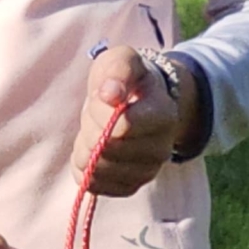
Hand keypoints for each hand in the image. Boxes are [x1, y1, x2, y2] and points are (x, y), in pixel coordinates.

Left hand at [72, 46, 194, 197]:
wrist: (140, 103)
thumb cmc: (127, 80)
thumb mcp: (122, 61)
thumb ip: (118, 70)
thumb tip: (110, 94)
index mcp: (163, 116)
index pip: (121, 127)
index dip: (99, 111)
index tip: (102, 96)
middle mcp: (161, 150)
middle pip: (105, 149)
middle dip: (90, 128)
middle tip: (97, 114)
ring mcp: (146, 172)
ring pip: (97, 170)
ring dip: (85, 148)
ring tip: (98, 131)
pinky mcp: (129, 188)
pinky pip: (95, 186)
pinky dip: (85, 168)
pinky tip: (94, 150)